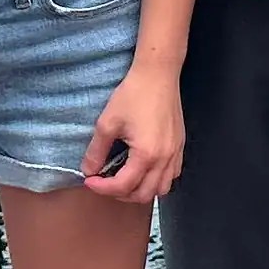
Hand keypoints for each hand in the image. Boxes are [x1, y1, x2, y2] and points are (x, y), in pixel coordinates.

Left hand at [84, 65, 183, 201]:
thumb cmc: (134, 94)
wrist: (158, 74)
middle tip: (105, 183)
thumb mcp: (107, 122)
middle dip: (121, 194)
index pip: (123, 186)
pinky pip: (172, 174)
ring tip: (125, 179)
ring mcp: (175, 152)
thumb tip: (88, 170)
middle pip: (144, 195)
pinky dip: (157, 179)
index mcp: (146, 154)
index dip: (102, 188)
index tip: (90, 180)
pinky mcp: (179, 145)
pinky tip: (144, 168)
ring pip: (161, 188)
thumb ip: (96, 151)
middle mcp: (164, 158)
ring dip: (141, 190)